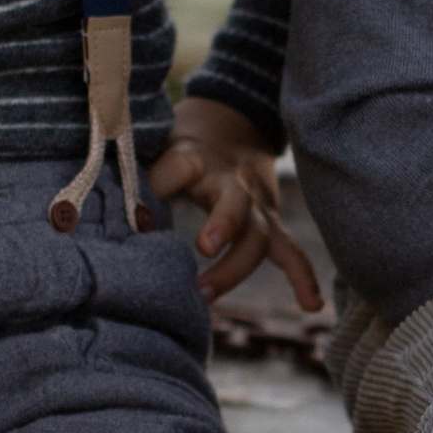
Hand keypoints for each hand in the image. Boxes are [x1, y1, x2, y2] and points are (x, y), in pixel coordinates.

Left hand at [146, 97, 323, 310]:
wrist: (232, 127)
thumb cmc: (184, 147)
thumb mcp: (158, 149)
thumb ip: (139, 181)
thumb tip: (120, 222)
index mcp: (196, 157)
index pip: (181, 166)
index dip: (161, 184)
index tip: (139, 215)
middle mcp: (231, 181)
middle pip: (235, 201)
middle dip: (223, 225)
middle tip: (200, 251)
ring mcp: (255, 204)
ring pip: (257, 234)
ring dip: (235, 268)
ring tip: (205, 296)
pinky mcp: (269, 224)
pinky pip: (289, 252)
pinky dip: (302, 277)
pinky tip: (311, 305)